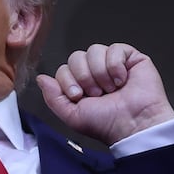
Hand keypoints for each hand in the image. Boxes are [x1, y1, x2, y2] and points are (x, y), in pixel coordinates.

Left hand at [36, 43, 173, 144]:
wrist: (133, 124)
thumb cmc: (106, 123)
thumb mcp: (72, 115)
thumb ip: (53, 97)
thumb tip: (41, 78)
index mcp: (80, 84)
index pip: (63, 69)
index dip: (68, 81)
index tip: (79, 96)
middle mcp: (95, 72)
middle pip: (76, 57)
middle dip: (84, 77)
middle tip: (97, 94)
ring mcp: (112, 63)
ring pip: (94, 50)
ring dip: (100, 72)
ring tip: (110, 88)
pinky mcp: (130, 58)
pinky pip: (114, 48)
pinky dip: (115, 65)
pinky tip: (122, 80)